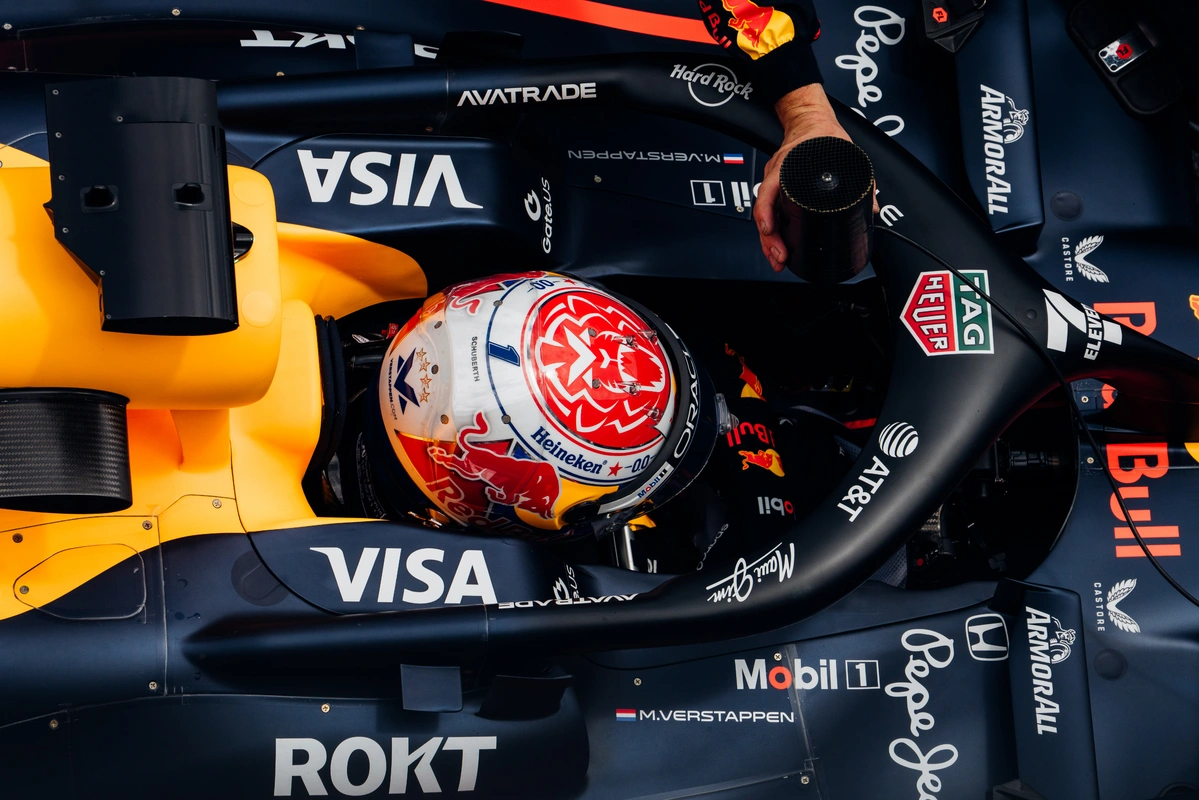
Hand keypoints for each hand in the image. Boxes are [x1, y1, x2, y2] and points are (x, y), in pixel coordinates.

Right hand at [755, 84, 878, 271]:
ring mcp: (773, 184)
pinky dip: (772, 232)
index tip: (772, 230)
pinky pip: (770, 213)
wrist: (809, 120)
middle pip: (764, 212)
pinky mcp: (776, 190)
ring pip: (765, 217)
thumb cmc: (821, 135)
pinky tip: (779, 246)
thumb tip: (872, 206)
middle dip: (769, 239)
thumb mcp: (843, 153)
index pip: (769, 193)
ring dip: (769, 241)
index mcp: (786, 166)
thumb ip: (861, 180)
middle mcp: (775, 177)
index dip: (767, 214)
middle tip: (780, 257)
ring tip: (779, 259)